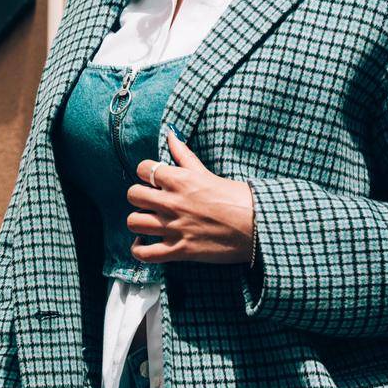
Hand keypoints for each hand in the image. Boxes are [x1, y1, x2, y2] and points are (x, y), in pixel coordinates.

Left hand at [127, 128, 253, 265]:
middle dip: (138, 197)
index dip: (145, 173)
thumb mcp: (206, 173)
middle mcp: (172, 203)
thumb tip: (171, 134)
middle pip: (133, 195)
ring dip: (138, 222)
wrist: (254, 226)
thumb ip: (184, 155)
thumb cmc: (235, 198)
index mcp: (179, 180)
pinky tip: (143, 244)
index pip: (143, 169)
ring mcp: (174, 228)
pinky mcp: (178, 251)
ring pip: (134, 222)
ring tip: (147, 222)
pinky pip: (145, 253)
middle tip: (149, 202)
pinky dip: (139, 250)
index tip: (153, 180)